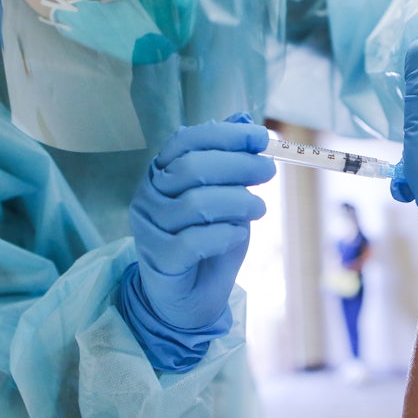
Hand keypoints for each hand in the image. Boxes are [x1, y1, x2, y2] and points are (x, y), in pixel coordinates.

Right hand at [119, 113, 275, 371]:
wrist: (191, 297)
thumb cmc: (209, 240)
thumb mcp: (226, 195)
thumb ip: (230, 161)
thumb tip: (244, 119)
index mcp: (162, 172)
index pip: (186, 141)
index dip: (225, 136)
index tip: (260, 138)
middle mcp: (148, 196)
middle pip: (191, 169)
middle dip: (237, 165)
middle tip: (268, 171)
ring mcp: (149, 229)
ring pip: (195, 204)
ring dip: (237, 202)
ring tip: (259, 208)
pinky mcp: (158, 260)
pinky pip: (193, 242)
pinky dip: (223, 234)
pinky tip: (236, 234)